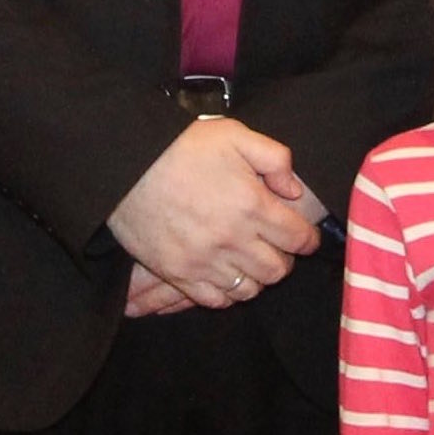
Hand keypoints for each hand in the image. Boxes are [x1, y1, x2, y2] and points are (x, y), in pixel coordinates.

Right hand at [105, 118, 320, 308]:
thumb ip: (274, 158)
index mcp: (251, 204)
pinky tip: (225, 273)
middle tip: (277, 246)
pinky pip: (216, 300)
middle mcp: (232, 239)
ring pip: (250, 289)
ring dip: (257, 276)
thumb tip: (293, 190)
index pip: (297, 238)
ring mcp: (204, 260)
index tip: (304, 236)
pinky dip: (228, 292)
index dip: (307, 239)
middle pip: (278, 269)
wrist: (125, 164)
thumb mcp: (235, 134)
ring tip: (250, 259)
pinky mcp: (178, 273)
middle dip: (285, 258)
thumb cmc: (181, 146)